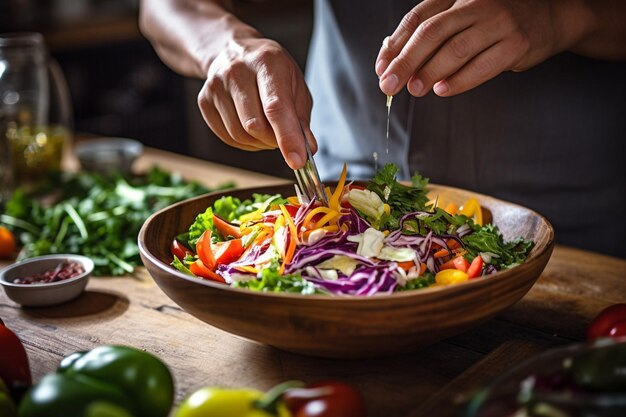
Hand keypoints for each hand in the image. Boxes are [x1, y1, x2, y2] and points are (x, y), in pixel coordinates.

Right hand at [198, 37, 313, 168]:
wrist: (235, 51)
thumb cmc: (272, 71)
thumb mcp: (295, 85)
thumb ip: (301, 118)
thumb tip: (306, 149)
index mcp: (266, 62)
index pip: (275, 107)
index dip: (287, 137)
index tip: (297, 161)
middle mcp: (237, 71)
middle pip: (254, 126)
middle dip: (273, 140)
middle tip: (283, 135)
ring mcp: (216, 86)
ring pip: (239, 135)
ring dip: (259, 143)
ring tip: (267, 130)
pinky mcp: (204, 100)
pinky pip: (227, 137)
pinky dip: (245, 142)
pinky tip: (251, 129)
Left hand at [376, 0, 574, 96]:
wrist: (548, 19)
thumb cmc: (494, 24)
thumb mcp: (461, 19)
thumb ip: (430, 35)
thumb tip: (390, 58)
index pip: (418, 18)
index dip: (395, 45)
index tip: (381, 68)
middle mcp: (476, 3)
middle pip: (432, 32)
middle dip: (406, 61)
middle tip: (389, 84)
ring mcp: (498, 21)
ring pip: (456, 49)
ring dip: (430, 72)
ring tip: (414, 89)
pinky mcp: (516, 43)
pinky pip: (481, 66)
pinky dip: (458, 80)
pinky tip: (442, 89)